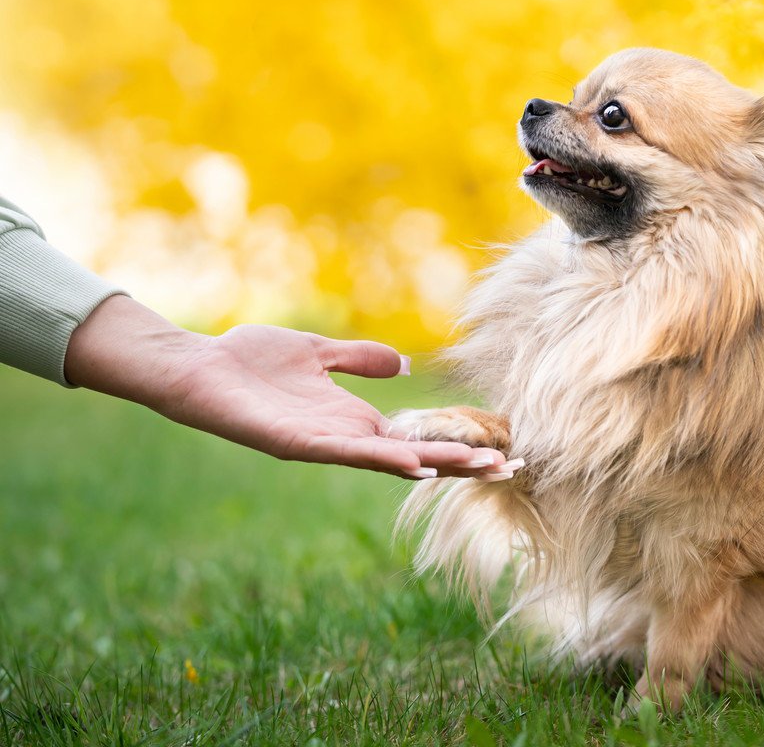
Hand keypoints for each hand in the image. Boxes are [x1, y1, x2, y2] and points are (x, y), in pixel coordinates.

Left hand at [64, 295, 511, 478]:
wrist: (196, 368)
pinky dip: (382, 459)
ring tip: (480, 469)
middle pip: (418, 455)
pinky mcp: (296, 443)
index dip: (459, 445)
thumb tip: (402, 365)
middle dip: (463, 462)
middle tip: (510, 468)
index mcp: (353, 420)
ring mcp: (324, 444)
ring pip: (392, 460)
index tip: (502, 449)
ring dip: (438, 466)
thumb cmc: (249, 359)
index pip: (419, 439)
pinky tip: (414, 464)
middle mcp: (345, 438)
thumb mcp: (319, 352)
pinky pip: (347, 454)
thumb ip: (359, 359)